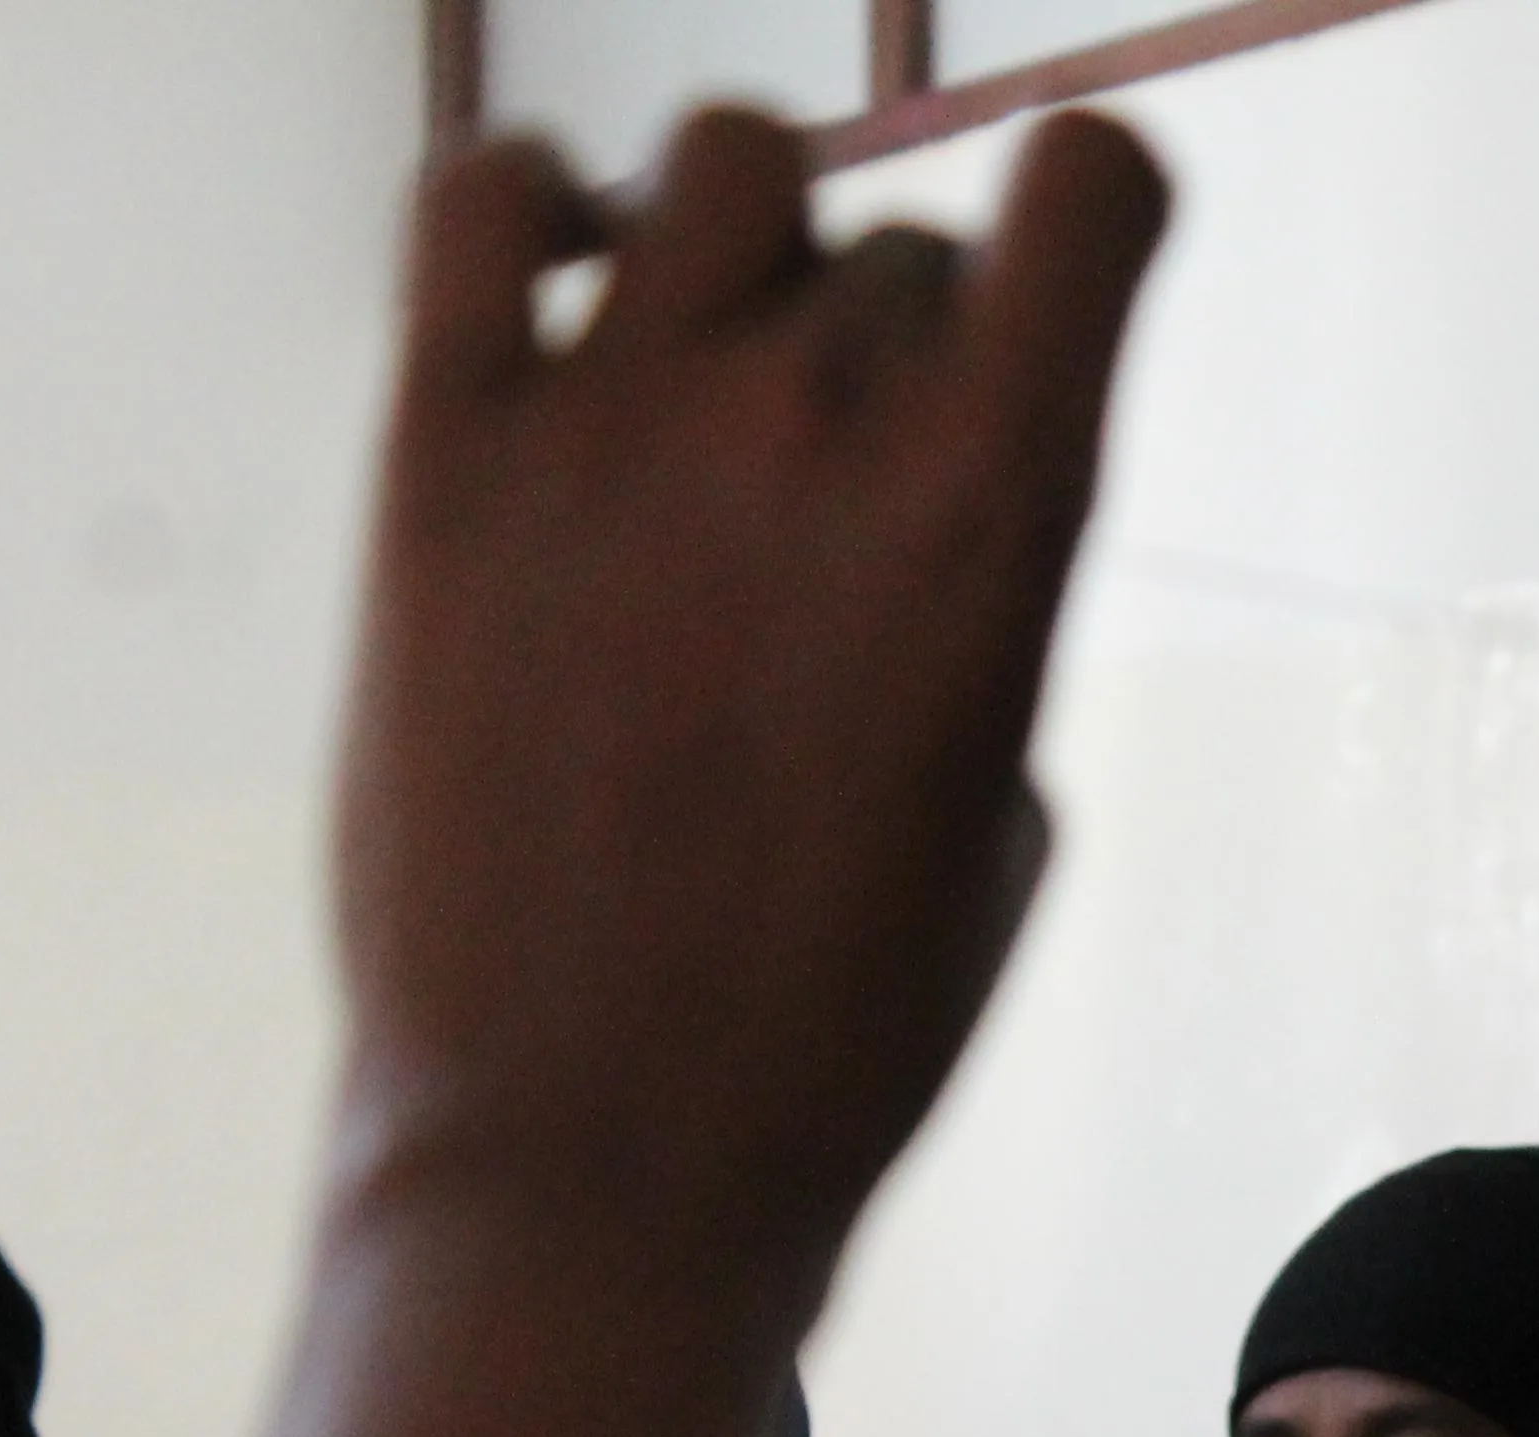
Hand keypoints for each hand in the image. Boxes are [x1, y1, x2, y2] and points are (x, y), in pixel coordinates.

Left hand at [321, 110, 1161, 1300]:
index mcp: (999, 507)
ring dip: (737, 251)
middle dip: (891, 352)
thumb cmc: (823, 1040)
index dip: (1086, 224)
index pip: (1096, 189)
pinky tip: (549, 296)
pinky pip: (476, 198)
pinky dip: (524, 207)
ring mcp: (615, 420)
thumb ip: (984, 621)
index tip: (1051, 294)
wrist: (591, 1166)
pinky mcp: (442, 458)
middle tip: (830, 517)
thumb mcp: (1001, 822)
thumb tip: (918, 529)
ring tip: (699, 389)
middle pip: (894, 245)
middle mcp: (818, 419)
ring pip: (717, 168)